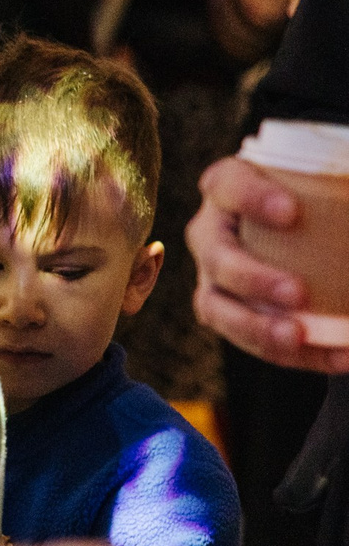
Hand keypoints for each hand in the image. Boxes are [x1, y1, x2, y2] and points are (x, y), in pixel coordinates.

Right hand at [188, 155, 348, 372]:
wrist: (297, 233)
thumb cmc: (316, 202)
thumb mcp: (326, 191)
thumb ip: (344, 200)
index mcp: (227, 187)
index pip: (229, 186)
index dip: (252, 199)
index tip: (291, 212)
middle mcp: (210, 233)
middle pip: (218, 257)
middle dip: (252, 279)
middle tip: (296, 293)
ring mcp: (212, 278)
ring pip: (218, 307)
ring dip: (256, 327)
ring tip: (297, 337)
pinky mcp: (228, 313)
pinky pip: (251, 341)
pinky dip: (296, 355)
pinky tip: (339, 358)